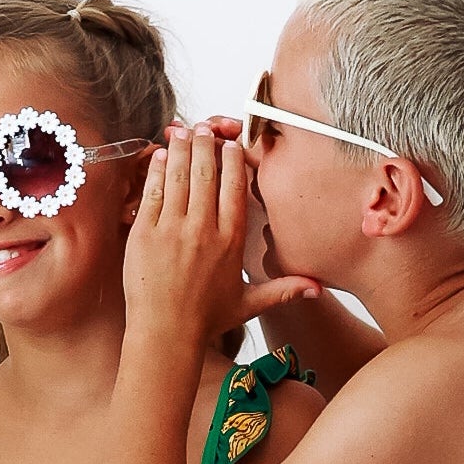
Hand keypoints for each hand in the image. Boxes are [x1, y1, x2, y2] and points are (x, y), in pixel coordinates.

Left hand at [126, 125, 319, 346]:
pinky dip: (158, 168)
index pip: (235, 185)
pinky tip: (162, 155)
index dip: (232, 158)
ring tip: (182, 131)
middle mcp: (204, 229)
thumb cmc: (205, 321)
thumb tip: (318, 290)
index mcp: (231, 240)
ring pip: (180, 174)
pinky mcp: (145, 232)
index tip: (230, 144)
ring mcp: (172, 228)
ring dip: (181, 147)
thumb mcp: (249, 304)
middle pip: (206, 170)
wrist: (166, 335)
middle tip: (203, 128)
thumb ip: (283, 290)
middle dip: (205, 143)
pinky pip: (153, 190)